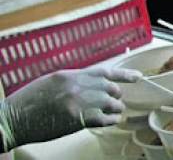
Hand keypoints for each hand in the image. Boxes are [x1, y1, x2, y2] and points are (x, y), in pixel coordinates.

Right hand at [1, 67, 140, 149]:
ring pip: (111, 104)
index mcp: (71, 75)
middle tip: (114, 101)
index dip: (124, 74)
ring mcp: (79, 103)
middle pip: (110, 89)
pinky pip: (105, 119)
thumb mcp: (53, 82)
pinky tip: (110, 121)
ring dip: (115, 109)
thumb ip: (75, 80)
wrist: (14, 118)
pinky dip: (110, 120)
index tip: (138, 76)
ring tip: (114, 112)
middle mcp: (78, 86)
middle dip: (115, 95)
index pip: (105, 72)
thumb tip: (94, 84)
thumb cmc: (31, 101)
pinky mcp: (78, 120)